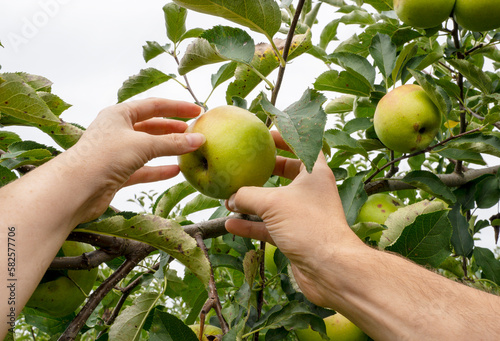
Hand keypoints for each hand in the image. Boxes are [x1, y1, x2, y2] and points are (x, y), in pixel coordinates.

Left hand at [60, 98, 204, 222]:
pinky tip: (175, 171)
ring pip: (148, 148)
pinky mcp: (117, 173)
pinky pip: (143, 169)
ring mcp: (117, 153)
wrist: (76, 189)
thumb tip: (199, 139)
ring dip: (168, 149)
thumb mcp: (143, 145)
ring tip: (188, 149)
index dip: (177, 108)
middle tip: (195, 131)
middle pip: (151, 126)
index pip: (154, 106)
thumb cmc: (104, 157)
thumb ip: (172, 143)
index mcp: (119, 114)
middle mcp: (117, 131)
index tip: (198, 111)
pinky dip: (159, 170)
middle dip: (173, 129)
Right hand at [225, 133, 363, 306]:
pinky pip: (269, 226)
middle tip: (246, 163)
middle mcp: (311, 192)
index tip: (266, 136)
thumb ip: (247, 196)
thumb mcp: (273, 203)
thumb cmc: (308, 225)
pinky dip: (251, 225)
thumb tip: (230, 197)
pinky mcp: (295, 236)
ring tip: (231, 196)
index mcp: (315, 173)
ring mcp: (303, 215)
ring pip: (275, 202)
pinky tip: (231, 224)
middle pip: (288, 173)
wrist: (329, 268)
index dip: (287, 138)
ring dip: (253, 201)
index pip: (304, 146)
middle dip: (267, 169)